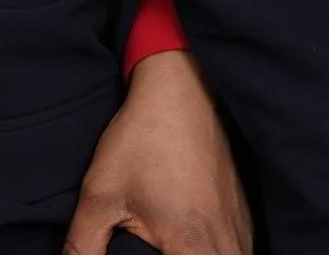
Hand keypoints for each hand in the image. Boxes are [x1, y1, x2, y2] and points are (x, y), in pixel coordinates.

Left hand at [61, 50, 252, 254]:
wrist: (181, 91)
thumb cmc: (141, 141)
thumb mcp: (99, 195)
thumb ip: (83, 245)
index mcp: (195, 248)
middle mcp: (229, 245)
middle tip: (153, 249)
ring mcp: (242, 230)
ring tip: (164, 246)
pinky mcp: (245, 216)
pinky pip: (236, 249)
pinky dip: (214, 252)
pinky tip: (188, 241)